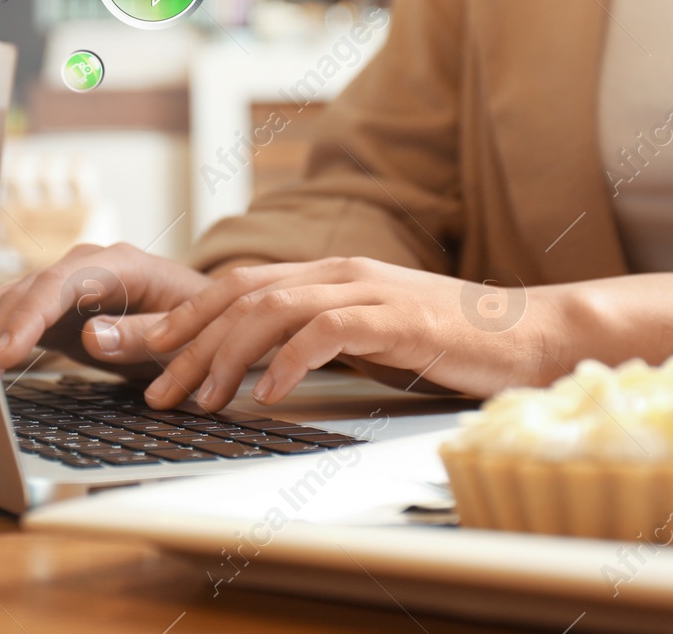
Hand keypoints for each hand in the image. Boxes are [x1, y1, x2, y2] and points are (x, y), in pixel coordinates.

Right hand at [0, 242, 210, 376]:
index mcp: (120, 264)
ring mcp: (68, 284)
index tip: (6, 351)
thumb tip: (93, 336)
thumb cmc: (201, 325)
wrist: (203, 319)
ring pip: (14, 299)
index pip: (61, 283)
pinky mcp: (57, 309)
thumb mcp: (185, 336)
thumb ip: (143, 334)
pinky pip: (15, 314)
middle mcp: (87, 266)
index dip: (29, 316)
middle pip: (29, 290)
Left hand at [140, 257, 559, 410]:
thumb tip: (260, 365)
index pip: (238, 285)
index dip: (185, 314)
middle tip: (150, 383)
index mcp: (328, 274)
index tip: (143, 348)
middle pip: (240, 294)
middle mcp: (339, 272)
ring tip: (200, 399)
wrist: (528, 333)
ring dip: (226, 356)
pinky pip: (327, 331)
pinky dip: (290, 360)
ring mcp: (368, 290)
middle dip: (185, 338)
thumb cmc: (449, 341)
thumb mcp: (370, 335)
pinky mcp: (397, 317)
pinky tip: (268, 394)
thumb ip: (319, 335)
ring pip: (272, 309)